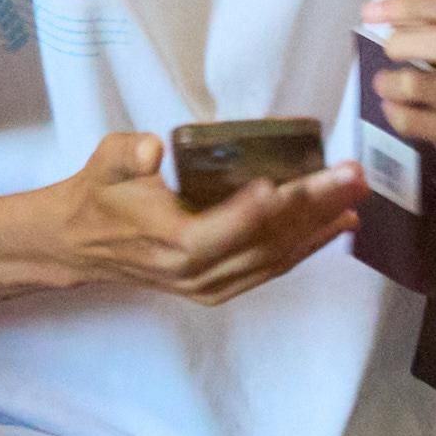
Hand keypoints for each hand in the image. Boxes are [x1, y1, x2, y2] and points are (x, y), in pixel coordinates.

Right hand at [45, 131, 360, 306]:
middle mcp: (198, 272)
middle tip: (352, 176)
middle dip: (314, 207)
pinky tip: (332, 226)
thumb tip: (152, 149)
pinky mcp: (219, 286)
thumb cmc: (99, 194)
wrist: (81, 244)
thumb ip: (127, 154)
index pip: (231, 226)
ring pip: (276, 259)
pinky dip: (305, 247)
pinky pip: (270, 268)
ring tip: (355, 198)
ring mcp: (211, 285)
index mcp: (173, 243)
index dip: (267, 205)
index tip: (302, 179)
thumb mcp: (105, 163)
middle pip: (266, 241)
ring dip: (319, 229)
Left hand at [358, 0, 435, 160]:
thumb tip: (384, 8)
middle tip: (387, 49)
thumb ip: (423, 9)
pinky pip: (411, 121)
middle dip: (402, 43)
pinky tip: (392, 106)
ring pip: (419, 85)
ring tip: (382, 82)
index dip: (409, 5)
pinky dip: (392, 111)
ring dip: (389, 81)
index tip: (370, 11)